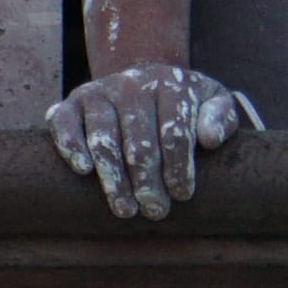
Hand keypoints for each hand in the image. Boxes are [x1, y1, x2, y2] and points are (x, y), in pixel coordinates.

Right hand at [43, 65, 263, 215]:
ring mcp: (101, 91)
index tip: (182, 195)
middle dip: (148, 182)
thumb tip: (210, 139)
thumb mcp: (212, 100)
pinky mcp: (73, 100)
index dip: (180, 168)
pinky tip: (84, 171)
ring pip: (104, 137)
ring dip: (114, 178)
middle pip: (140, 142)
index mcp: (171, 84)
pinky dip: (71, 145)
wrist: (144, 77)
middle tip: (155, 211)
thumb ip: (221, 116)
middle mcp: (133, 84)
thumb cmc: (182, 101)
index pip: (176, 132)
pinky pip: (65, 123)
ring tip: (125, 208)